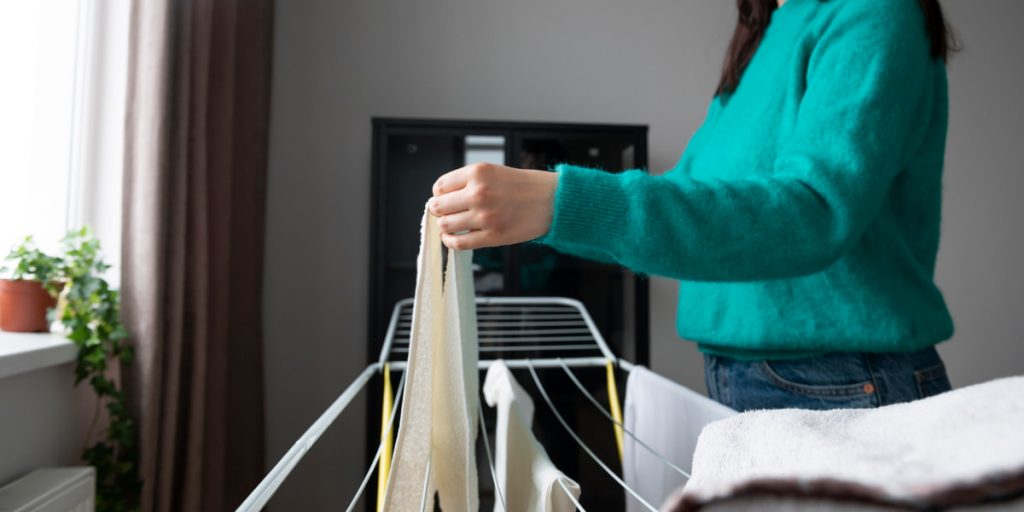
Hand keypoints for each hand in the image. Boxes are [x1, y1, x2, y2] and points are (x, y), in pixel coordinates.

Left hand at [429, 162, 557, 249]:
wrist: (551, 200)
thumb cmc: (524, 186)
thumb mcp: (493, 172)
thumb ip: (468, 182)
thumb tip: (441, 198)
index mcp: (478, 173)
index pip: (440, 186)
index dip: (439, 194)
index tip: (444, 198)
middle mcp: (479, 193)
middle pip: (439, 206)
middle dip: (439, 210)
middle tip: (445, 212)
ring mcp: (485, 216)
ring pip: (446, 225)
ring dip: (445, 226)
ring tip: (452, 224)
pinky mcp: (492, 236)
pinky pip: (459, 243)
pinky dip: (450, 241)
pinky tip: (452, 238)